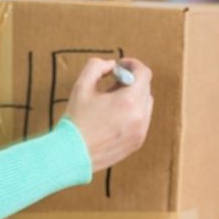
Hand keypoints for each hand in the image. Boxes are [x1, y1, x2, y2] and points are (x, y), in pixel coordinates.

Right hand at [65, 58, 153, 172]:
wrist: (72, 154)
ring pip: (146, 104)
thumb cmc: (76, 120)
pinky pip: (142, 120)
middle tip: (111, 82)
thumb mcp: (81, 86)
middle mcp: (140, 117)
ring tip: (111, 101)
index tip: (120, 65)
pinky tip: (113, 116)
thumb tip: (111, 65)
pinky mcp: (137, 143)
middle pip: (145, 87)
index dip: (133, 64)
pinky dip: (132, 112)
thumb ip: (96, 67)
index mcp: (128, 101)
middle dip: (131, 80)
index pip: (144, 73)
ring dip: (133, 96)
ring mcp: (140, 132)